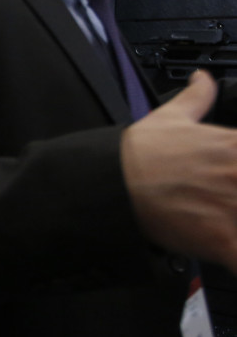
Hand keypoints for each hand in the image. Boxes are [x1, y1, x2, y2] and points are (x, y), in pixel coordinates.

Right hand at [122, 70, 236, 273]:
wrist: (111, 184)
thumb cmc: (140, 154)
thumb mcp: (170, 117)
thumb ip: (197, 96)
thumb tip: (202, 79)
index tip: (235, 178)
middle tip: (231, 200)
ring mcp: (235, 209)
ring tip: (229, 223)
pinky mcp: (224, 242)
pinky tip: (231, 258)